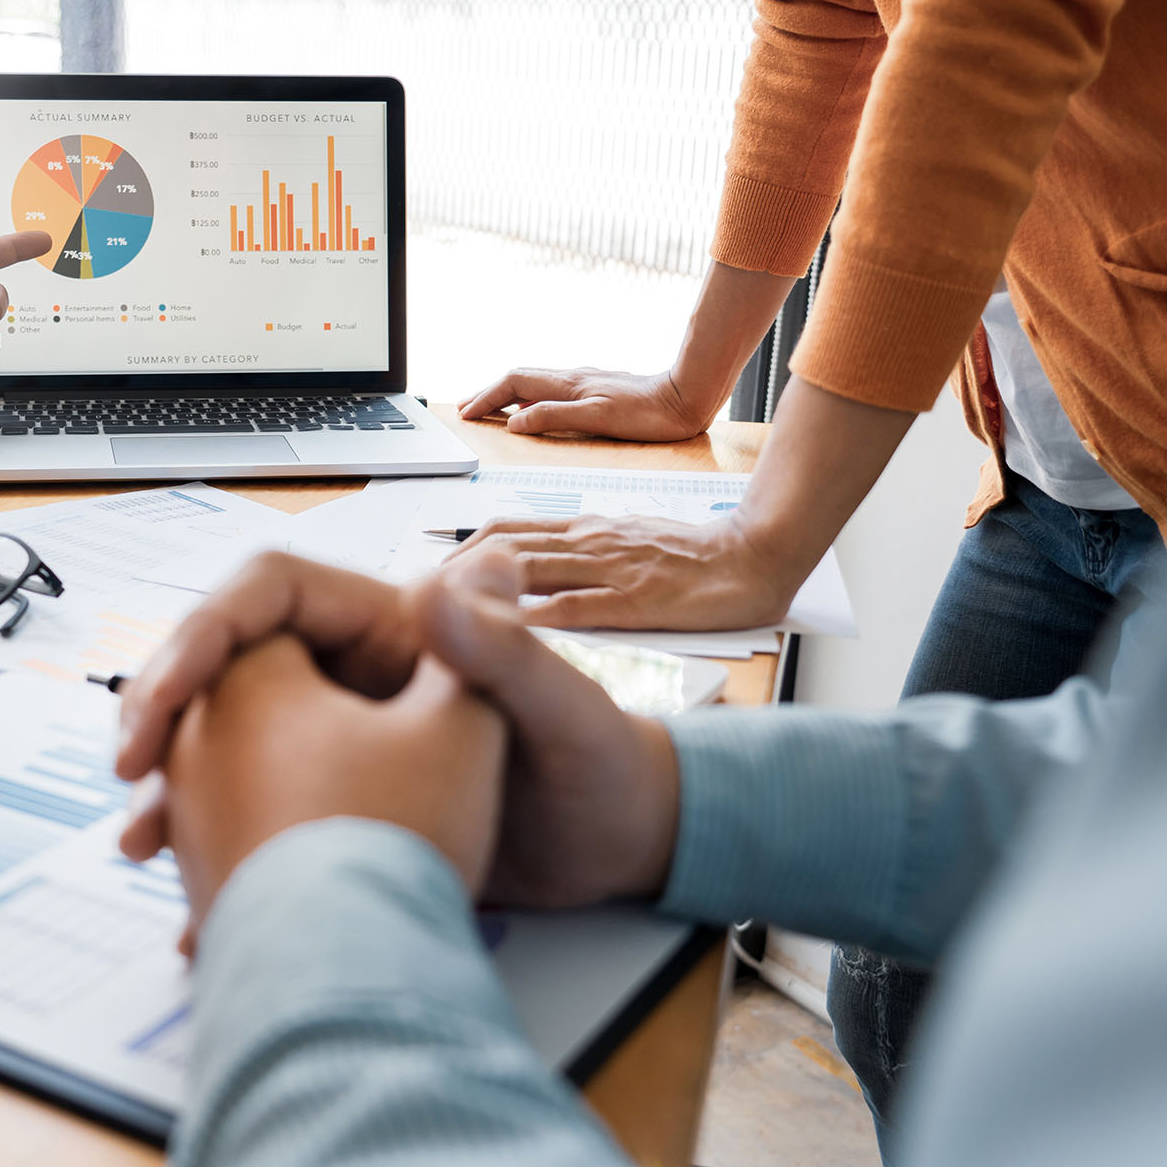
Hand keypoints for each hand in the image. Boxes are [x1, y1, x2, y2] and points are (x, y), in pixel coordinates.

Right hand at [117, 549, 680, 912]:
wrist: (619, 850)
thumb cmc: (602, 765)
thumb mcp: (560, 709)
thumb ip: (506, 651)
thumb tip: (445, 579)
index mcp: (393, 626)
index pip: (265, 597)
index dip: (201, 638)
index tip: (160, 700)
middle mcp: (355, 672)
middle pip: (226, 668)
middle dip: (165, 716)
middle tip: (129, 774)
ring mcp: (341, 735)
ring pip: (227, 743)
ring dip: (177, 788)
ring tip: (143, 844)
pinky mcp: (339, 801)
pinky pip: (253, 809)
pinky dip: (217, 846)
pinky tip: (193, 899)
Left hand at [444, 513, 795, 631]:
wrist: (755, 556)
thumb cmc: (691, 560)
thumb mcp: (623, 544)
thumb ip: (578, 555)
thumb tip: (527, 571)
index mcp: (584, 531)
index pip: (504, 531)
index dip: (457, 552)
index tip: (423, 579)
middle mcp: (588, 542)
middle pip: (501, 547)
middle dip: (450, 573)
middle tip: (411, 602)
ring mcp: (610, 569)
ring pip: (528, 568)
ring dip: (476, 591)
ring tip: (436, 616)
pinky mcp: (635, 601)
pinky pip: (575, 607)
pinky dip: (532, 621)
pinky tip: (499, 636)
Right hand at [457, 366, 710, 439]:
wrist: (685, 397)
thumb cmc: (646, 414)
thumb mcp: (597, 418)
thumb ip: (553, 417)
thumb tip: (514, 423)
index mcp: (568, 384)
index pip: (513, 384)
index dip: (486, 398)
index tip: (466, 413)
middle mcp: (572, 378)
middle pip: (518, 379)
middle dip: (488, 393)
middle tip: (465, 408)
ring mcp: (584, 382)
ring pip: (533, 382)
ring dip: (506, 394)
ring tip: (489, 407)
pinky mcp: (597, 389)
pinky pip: (550, 389)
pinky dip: (528, 397)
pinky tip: (532, 408)